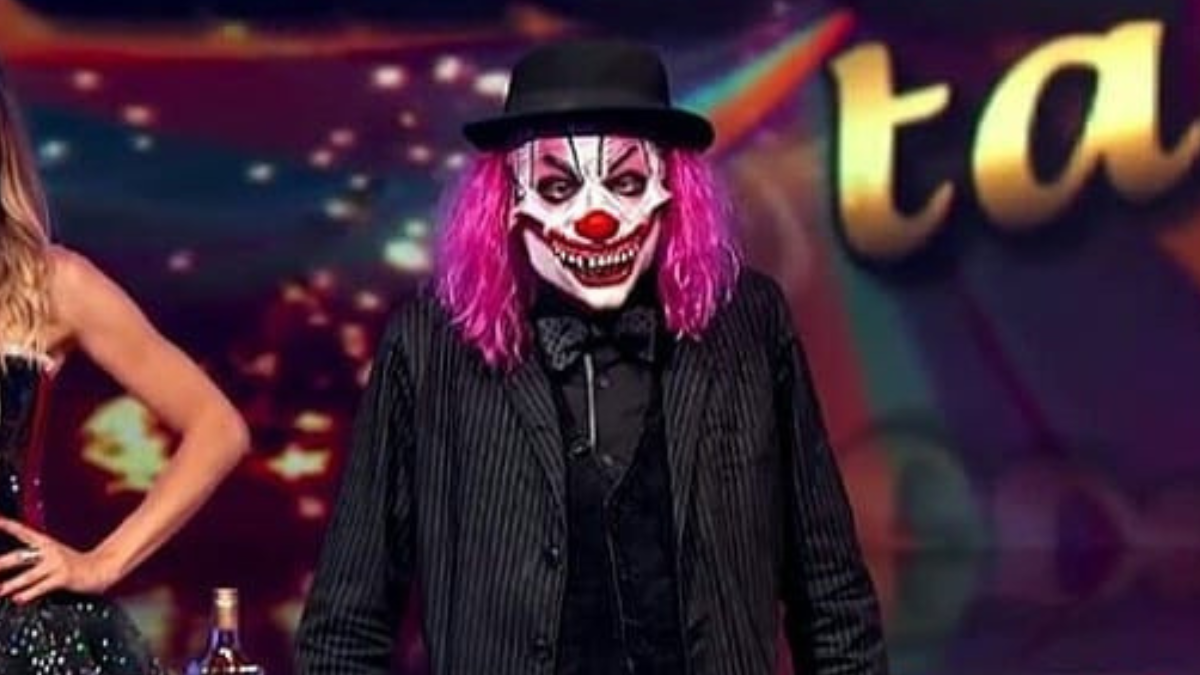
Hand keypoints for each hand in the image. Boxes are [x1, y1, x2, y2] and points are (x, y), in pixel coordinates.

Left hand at [0, 518, 119, 603]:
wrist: (102, 568)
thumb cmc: (75, 565)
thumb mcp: (54, 557)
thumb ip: (32, 564)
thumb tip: (7, 578)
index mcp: (46, 542)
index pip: (22, 531)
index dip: (7, 525)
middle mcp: (50, 550)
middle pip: (20, 556)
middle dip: (2, 563)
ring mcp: (57, 563)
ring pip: (29, 575)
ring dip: (11, 584)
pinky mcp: (63, 576)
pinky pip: (42, 586)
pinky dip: (28, 594)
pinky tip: (18, 598)